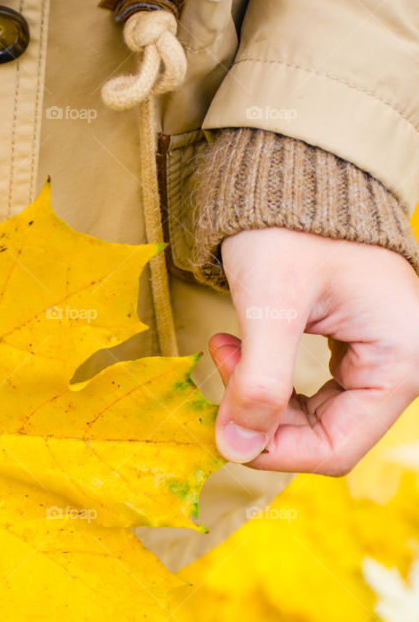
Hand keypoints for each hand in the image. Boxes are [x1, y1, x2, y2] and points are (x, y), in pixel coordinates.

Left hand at [209, 229, 418, 474]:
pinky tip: (238, 348)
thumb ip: (258, 380)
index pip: (336, 447)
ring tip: (225, 349)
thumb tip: (236, 448)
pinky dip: (269, 379)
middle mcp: (402, 364)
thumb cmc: (290, 224)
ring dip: (261, 397)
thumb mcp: (271, 302)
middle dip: (262, 416)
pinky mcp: (358, 346)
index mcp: (401, 358)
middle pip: (325, 435)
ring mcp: (381, 356)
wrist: (296, 172)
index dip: (273, 450)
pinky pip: (312, 391)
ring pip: (313, 416)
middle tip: (221, 368)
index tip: (224, 423)